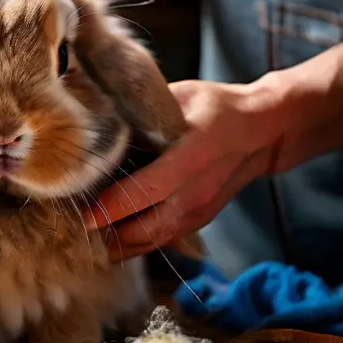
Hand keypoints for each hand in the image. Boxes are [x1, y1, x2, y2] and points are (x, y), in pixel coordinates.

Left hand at [85, 79, 283, 259]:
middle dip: (110, 235)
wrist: (264, 130)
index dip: (112, 208)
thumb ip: (143, 111)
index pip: (146, 191)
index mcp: (190, 156)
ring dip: (122, 246)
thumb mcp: (181, 96)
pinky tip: (115, 238)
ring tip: (91, 241)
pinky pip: (164, 239)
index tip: (83, 216)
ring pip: (155, 240)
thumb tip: (100, 116)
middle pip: (148, 228)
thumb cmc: (217, 107)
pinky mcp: (200, 219)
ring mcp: (200, 210)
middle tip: (77, 231)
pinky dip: (138, 243)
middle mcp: (196, 191)